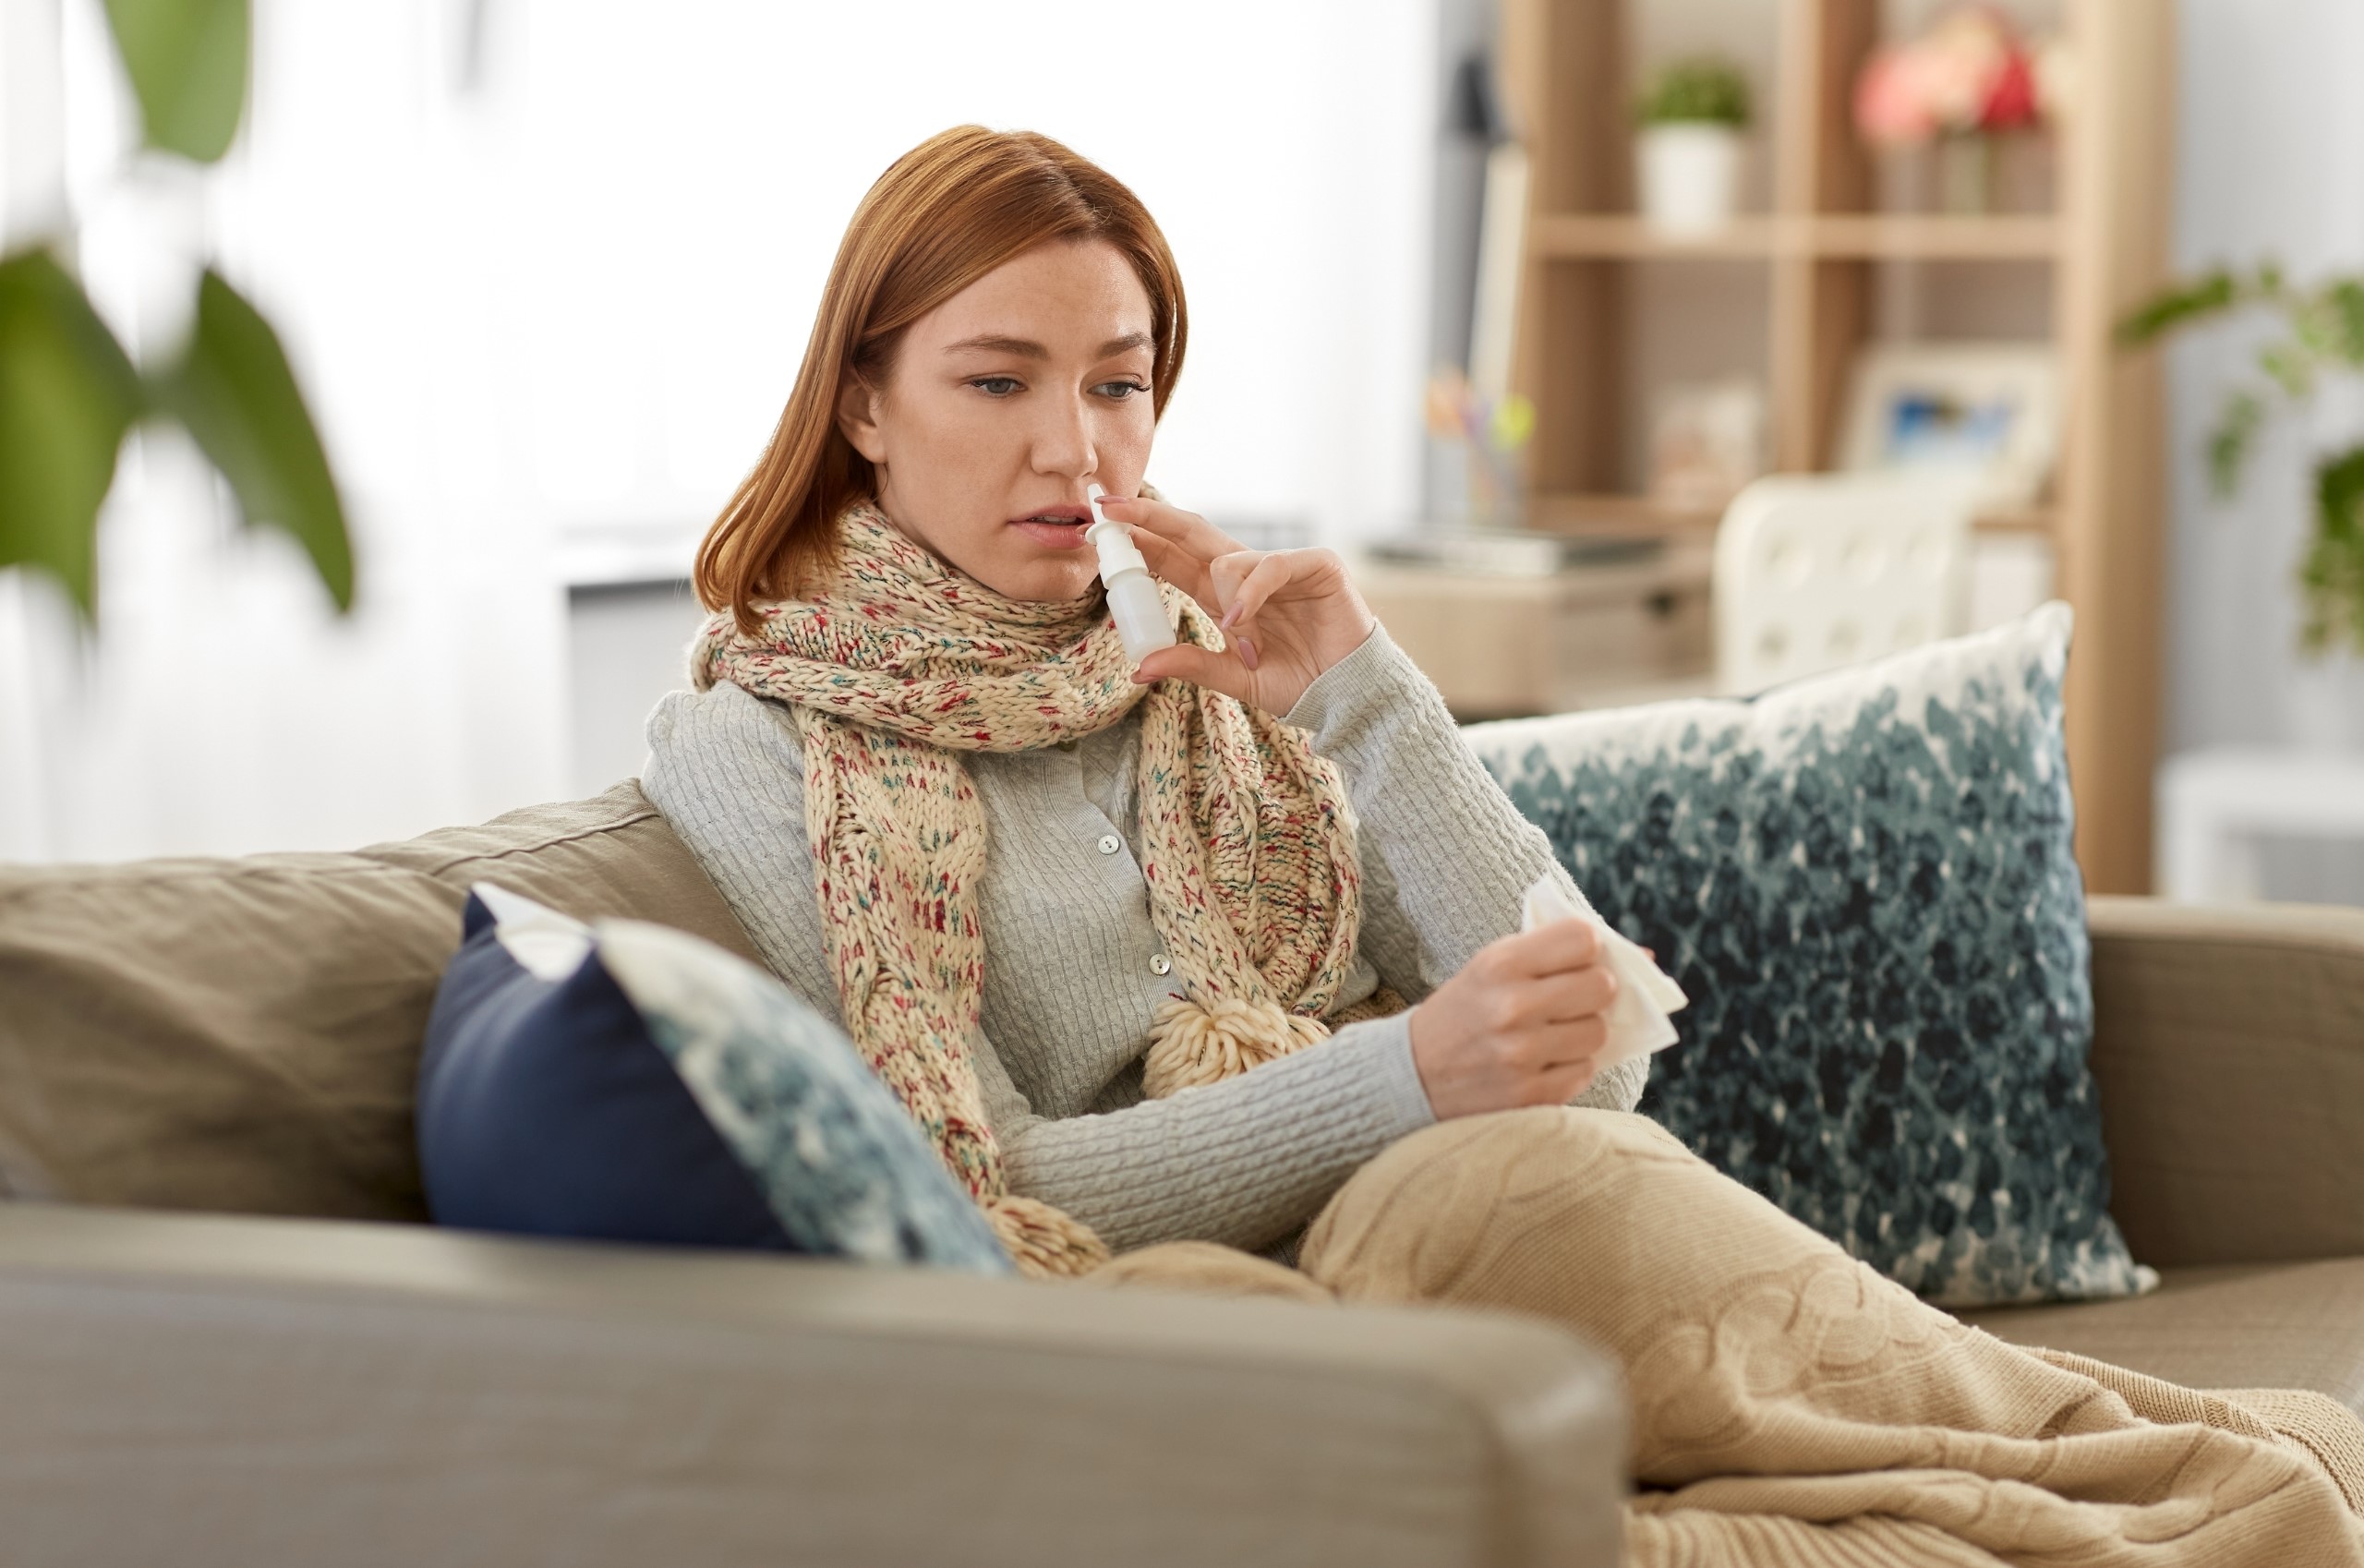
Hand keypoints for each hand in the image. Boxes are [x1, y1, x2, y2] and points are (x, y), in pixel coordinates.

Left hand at [1099, 494, 1377, 714]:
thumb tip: (1138, 668)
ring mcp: (1281, 567)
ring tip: (1243, 641)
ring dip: (1226, 601)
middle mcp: (1247, 576)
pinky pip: (1268, 566)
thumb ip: (1191, 666)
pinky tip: (1246, 620)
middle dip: (1150, 518)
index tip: (1101, 529)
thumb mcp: (1234, 679)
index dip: (1140, 542)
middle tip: (1110, 507)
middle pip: (1191, 534)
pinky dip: (1251, 593)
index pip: (1174, 559)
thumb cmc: (1298, 685)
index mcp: (1225, 597)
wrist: (1347, 697)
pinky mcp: (1315, 565)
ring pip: (1227, 558)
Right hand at [1407, 921, 1618, 1119]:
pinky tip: (1541, 1062)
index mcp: (1501, 963)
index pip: (1584, 937)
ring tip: (1552, 1034)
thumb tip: (1646, 956)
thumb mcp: (1492, 967)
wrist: (1411, 1074)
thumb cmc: (1466, 1011)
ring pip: (1598, 1032)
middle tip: (1571, 999)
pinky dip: (1570, 1066)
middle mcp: (1513, 1006)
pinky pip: (1584, 1071)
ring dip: (1583, 1032)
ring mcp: (1522, 1054)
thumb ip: (1555, 953)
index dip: (1590, 948)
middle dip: (1594, 991)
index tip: (1577, 960)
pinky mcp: (1530, 1095)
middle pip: (1601, 986)